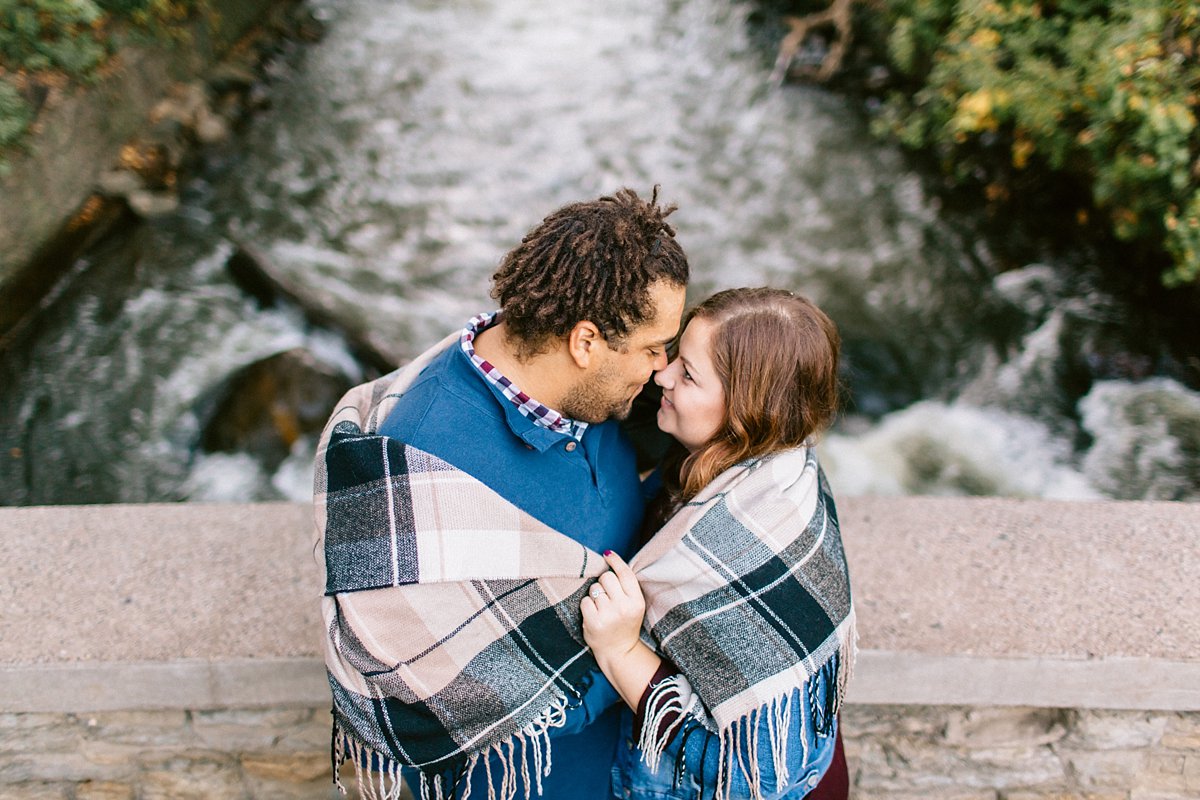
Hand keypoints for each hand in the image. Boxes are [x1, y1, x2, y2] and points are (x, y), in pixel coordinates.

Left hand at [580, 550, 645, 665]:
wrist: (619, 651)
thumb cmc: (625, 623)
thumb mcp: (634, 605)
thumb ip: (626, 586)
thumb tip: (610, 556)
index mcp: (637, 601)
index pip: (625, 574)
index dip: (615, 561)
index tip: (607, 554)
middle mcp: (624, 607)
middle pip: (606, 578)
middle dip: (604, 583)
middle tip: (607, 596)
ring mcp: (608, 615)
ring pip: (594, 589)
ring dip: (595, 596)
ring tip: (602, 609)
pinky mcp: (594, 622)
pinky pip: (585, 601)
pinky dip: (587, 606)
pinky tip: (594, 615)